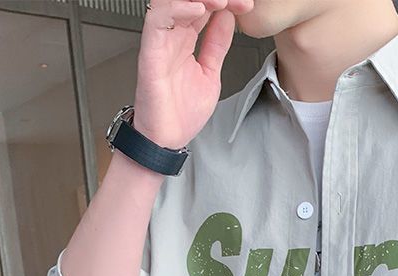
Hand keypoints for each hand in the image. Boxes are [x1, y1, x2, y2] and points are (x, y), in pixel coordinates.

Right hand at [133, 0, 254, 148]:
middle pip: (189, 0)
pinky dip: (178, 9)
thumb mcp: (210, 73)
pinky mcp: (150, 52)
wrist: (166, 139)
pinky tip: (199, 10)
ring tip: (220, 2)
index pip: (204, 6)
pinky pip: (158, 20)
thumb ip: (217, 45)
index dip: (226, 3)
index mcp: (185, 40)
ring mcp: (160, 42)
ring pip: (172, 1)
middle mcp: (172, 36)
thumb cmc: (181, 112)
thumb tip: (228, 19)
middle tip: (238, 1)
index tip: (248, 6)